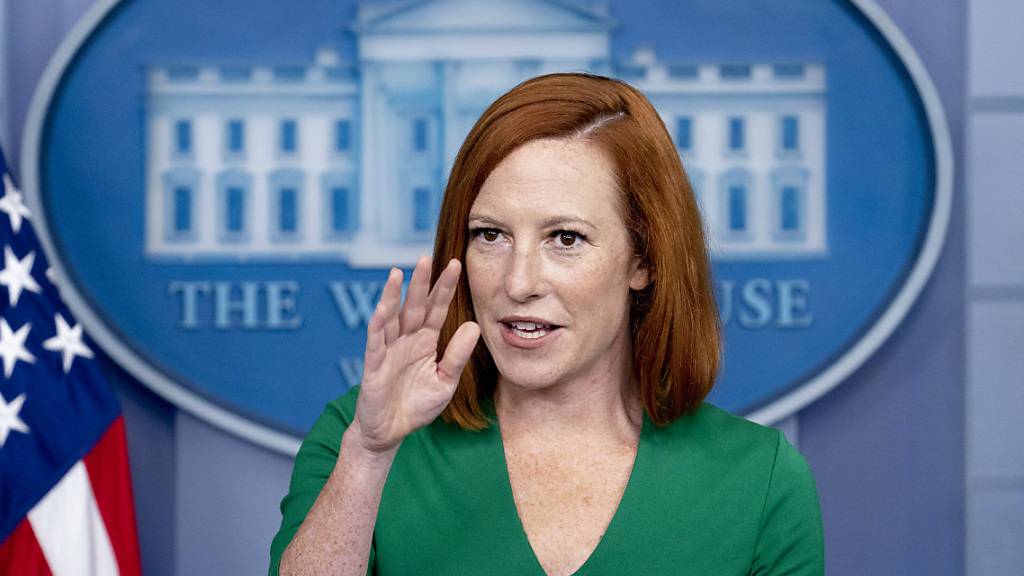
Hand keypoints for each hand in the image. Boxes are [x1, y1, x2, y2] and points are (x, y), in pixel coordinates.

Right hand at [352, 256, 480, 454]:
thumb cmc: (416, 406)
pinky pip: (375, 343)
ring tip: (398, 274)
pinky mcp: (374, 366)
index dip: (445, 288)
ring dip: (392, 296)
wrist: (390, 432)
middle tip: (427, 258)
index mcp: (425, 341)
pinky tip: (382, 309)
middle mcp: (406, 340)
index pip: (436, 309)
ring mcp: (388, 351)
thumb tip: (474, 326)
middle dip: (420, 283)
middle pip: (414, 307)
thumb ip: (457, 355)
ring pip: (390, 318)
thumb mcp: (445, 382)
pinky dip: (378, 326)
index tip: (457, 264)